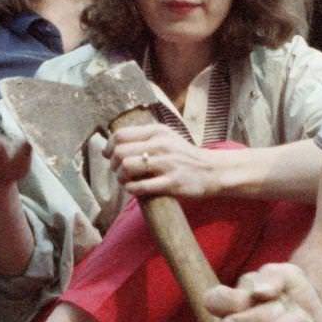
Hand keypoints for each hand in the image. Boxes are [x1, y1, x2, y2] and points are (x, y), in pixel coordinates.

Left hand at [107, 125, 228, 200]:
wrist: (213, 170)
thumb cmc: (185, 156)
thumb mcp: (167, 137)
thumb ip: (145, 137)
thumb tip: (115, 143)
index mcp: (157, 132)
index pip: (121, 135)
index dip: (109, 147)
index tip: (109, 156)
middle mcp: (161, 145)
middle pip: (120, 152)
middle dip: (114, 165)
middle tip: (118, 171)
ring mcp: (167, 164)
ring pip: (127, 167)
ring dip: (121, 178)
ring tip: (126, 181)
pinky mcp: (172, 183)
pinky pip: (140, 187)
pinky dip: (131, 189)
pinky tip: (135, 190)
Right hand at [205, 262, 321, 321]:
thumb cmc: (296, 297)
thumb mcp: (288, 276)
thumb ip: (272, 276)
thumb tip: (259, 292)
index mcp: (231, 305)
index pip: (212, 301)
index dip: (230, 298)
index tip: (254, 296)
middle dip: (260, 316)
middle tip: (281, 308)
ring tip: (298, 321)